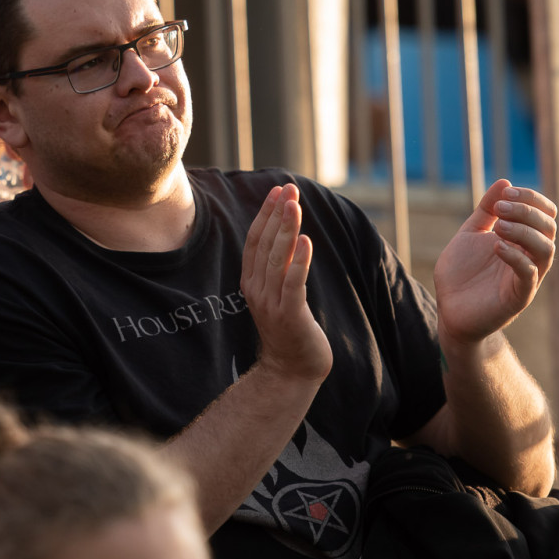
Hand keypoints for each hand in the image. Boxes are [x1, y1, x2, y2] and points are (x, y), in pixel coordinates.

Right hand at [240, 185, 330, 383]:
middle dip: (278, 215)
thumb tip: (288, 234)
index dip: (266, 214)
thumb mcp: (277, 294)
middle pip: (265, 245)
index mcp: (251, 282)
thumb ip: (277, 267)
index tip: (278, 191)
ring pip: (278, 259)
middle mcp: (257, 290)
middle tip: (289, 189)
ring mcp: (271, 303)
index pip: (255, 240)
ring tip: (296, 207)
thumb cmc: (290, 329)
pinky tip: (307, 241)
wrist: (292, 369)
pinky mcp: (290, 315)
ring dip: (287, 230)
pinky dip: (299, 261)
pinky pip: (293, 283)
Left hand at [433, 180, 556, 347]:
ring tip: (500, 226)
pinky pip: (529, 276)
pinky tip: (497, 246)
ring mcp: (527, 278)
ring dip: (525, 232)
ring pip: (546, 250)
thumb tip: (504, 182)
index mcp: (523, 240)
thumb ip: (485, 210)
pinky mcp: (518, 297)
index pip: (544, 213)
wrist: (450, 310)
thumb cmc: (462, 273)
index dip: (531, 198)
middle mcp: (531, 257)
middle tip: (500, 207)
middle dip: (527, 211)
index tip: (506, 192)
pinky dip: (517, 257)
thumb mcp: (470, 234)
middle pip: (549, 228)